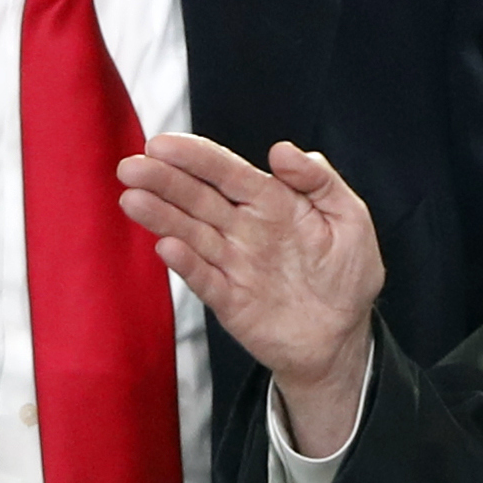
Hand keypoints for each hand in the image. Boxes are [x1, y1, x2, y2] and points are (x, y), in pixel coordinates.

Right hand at [118, 134, 380, 456]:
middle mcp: (244, 229)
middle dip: (164, 181)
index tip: (162, 144)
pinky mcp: (230, 301)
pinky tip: (166, 247)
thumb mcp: (351, 219)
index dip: (195, 157)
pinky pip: (205, 280)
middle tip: (131, 166)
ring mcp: (234, 265)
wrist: (343, 338)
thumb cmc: (347, 276)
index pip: (226, 172)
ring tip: (132, 199)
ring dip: (161, 217)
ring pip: (191, 234)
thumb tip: (283, 149)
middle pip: (198, 199)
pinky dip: (186, 264)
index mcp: (271, 202)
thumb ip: (320, 180)